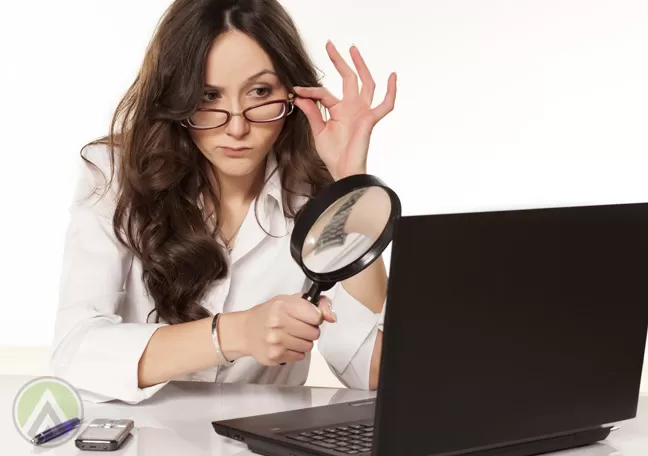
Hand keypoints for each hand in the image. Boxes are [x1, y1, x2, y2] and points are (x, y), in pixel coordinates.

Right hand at [242, 294, 335, 365]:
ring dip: (303, 342)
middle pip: (314, 333)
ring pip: (308, 346)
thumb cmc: (269, 314)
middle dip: (309, 330)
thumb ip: (316, 303)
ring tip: (290, 335)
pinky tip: (285, 344)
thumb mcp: (289, 300)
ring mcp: (276, 341)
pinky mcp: (275, 356)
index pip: (316, 316)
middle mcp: (278, 323)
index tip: (308, 316)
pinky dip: (295, 351)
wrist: (246, 331)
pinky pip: (300, 356)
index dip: (315, 317)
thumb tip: (332, 316)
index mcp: (282, 306)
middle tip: (297, 326)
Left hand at [293, 41, 396, 180]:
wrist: (342, 170)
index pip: (324, 93)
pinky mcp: (370, 120)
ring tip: (353, 49)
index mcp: (339, 110)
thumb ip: (313, 112)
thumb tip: (300, 95)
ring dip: (360, 65)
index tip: (295, 90)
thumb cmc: (333, 154)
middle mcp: (352, 107)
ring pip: (365, 83)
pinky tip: (392, 76)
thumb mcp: (318, 131)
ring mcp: (362, 111)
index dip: (309, 91)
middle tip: (330, 45)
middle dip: (339, 61)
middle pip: (348, 78)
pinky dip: (391, 91)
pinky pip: (385, 105)